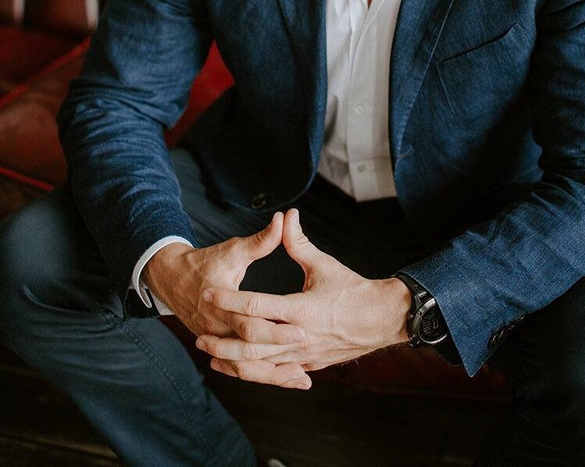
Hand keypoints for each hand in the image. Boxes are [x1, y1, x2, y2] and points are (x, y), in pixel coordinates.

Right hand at [143, 213, 308, 386]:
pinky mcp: (219, 348)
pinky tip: (286, 378)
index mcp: (220, 306)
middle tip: (310, 352)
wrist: (172, 279)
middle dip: (281, 352)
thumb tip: (284, 220)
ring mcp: (216, 342)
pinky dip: (262, 375)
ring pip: (245, 367)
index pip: (251, 324)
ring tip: (302, 377)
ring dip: (273, 374)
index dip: (277, 329)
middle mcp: (217, 329)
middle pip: (250, 351)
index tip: (305, 329)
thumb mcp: (233, 250)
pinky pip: (241, 369)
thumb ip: (260, 240)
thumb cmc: (205, 262)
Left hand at [196, 208, 411, 387]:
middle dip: (223, 341)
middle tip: (199, 334)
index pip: (256, 305)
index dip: (229, 299)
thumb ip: (299, 243)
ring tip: (211, 355)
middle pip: (251, 344)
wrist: (380, 320)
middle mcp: (299, 336)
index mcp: (301, 309)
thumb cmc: (352, 289)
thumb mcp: (324, 264)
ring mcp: (303, 355)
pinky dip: (254, 373)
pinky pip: (275, 373)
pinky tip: (238, 369)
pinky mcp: (308, 364)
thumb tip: (287, 216)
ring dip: (233, 362)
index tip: (209, 293)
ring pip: (260, 365)